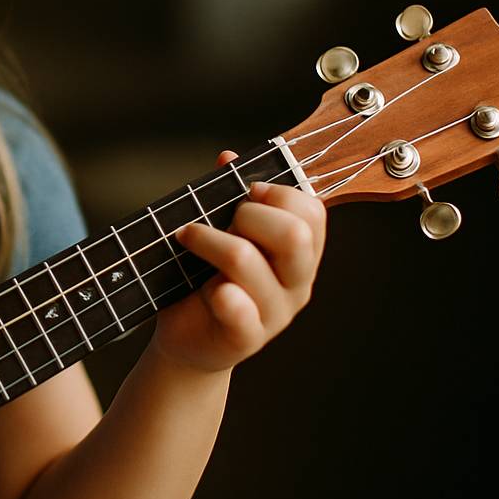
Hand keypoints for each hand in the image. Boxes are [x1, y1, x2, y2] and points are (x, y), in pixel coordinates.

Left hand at [149, 150, 326, 373]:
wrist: (189, 340)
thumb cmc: (207, 278)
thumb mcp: (221, 234)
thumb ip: (229, 196)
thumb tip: (228, 158)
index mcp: (300, 254)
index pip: (312, 212)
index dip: (279, 193)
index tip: (247, 192)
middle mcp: (296, 283)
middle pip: (293, 235)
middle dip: (248, 214)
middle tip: (217, 220)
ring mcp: (275, 314)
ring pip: (247, 260)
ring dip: (208, 240)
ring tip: (186, 238)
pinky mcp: (245, 338)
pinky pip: (239, 310)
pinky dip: (222, 294)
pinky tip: (209, 290)